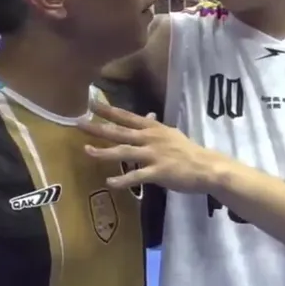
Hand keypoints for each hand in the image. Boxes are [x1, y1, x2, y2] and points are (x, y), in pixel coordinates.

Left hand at [77, 100, 219, 193]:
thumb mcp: (170, 134)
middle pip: (119, 132)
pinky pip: (136, 176)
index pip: (126, 116)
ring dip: (104, 152)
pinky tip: (110, 182)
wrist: (206, 167)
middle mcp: (150, 139)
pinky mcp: (158, 172)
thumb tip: (146, 116)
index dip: (108, 110)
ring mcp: (153, 155)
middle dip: (98, 128)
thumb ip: (154, 127)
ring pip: (124, 152)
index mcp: (153, 128)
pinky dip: (123, 180)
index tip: (91, 103)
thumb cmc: (187, 151)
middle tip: (79, 123)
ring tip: (87, 151)